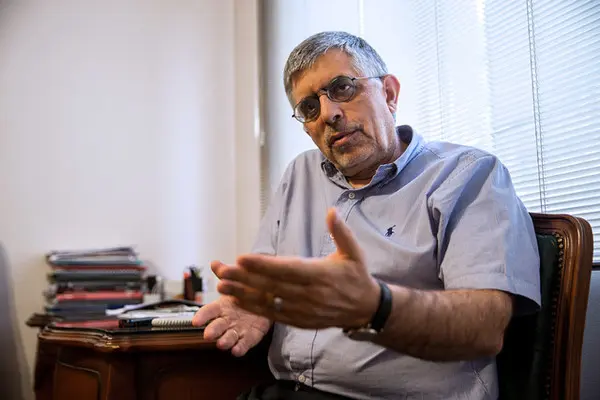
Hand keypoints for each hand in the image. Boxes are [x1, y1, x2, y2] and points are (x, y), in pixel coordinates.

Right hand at [192, 261, 271, 356]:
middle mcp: (227, 320)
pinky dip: (240, 348)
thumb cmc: (246, 290)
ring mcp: (238, 329)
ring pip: (229, 337)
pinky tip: (237, 351)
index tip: (195, 321)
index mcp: (221, 306)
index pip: (208, 311)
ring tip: (222, 344)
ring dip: (225, 341)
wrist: (266, 297)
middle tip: (208, 335)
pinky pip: (245, 343)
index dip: (202, 316)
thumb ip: (225, 273)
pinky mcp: (251, 336)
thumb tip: (214, 262)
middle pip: (216, 327)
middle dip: (212, 331)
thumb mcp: (237, 278)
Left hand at [213, 208, 380, 329]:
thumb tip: (331, 211)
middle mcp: (310, 294)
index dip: (263, 265)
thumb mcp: (353, 252)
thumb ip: (341, 232)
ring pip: (268, 302)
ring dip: (243, 293)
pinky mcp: (299, 321)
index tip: (241, 257)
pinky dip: (254, 308)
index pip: (287, 269)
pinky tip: (237, 299)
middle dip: (244, 278)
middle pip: (272, 286)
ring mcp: (303, 310)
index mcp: (321, 275)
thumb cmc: (356, 276)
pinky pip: (273, 315)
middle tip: (221, 270)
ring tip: (221, 285)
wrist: (365, 309)